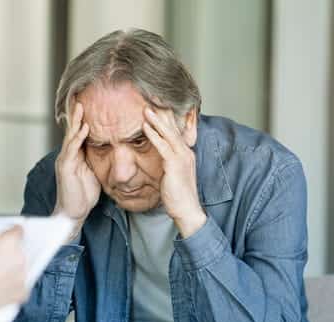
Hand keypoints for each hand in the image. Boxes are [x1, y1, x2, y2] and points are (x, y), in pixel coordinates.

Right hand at [0, 226, 27, 314]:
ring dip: (10, 270)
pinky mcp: (20, 293)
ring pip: (19, 269)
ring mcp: (21, 276)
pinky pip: (21, 287)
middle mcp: (19, 258)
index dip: (10, 233)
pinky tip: (1, 287)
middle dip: (7, 254)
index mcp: (9, 243)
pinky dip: (13, 287)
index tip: (8, 235)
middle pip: (18, 251)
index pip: (18, 231)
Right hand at [53, 101, 100, 240]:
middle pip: (73, 130)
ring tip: (80, 106)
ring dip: (76, 120)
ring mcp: (65, 160)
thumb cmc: (83, 195)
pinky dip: (77, 137)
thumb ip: (98, 161)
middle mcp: (68, 155)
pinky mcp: (65, 167)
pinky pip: (72, 149)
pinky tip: (83, 128)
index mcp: (76, 156)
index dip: (83, 119)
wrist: (73, 213)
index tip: (89, 104)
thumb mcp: (94, 174)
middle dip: (77, 114)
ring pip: (71, 136)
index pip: (80, 133)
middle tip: (81, 97)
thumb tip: (112, 152)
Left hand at [143, 106, 206, 237]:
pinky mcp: (175, 165)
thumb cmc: (178, 195)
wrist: (187, 210)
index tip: (158, 105)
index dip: (167, 118)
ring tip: (146, 109)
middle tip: (152, 98)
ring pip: (169, 134)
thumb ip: (168, 163)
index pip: (176, 131)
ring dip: (157, 120)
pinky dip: (154, 135)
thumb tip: (161, 157)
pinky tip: (145, 127)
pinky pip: (163, 146)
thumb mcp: (173, 175)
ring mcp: (182, 157)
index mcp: (186, 153)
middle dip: (163, 113)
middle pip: (173, 127)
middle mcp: (186, 152)